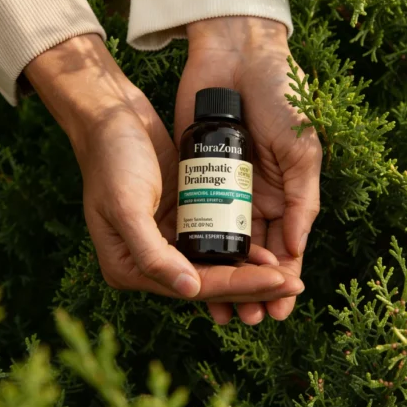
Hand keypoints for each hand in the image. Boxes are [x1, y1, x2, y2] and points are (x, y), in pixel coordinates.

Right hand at [25, 34, 305, 305]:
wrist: (111, 115)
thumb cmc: (111, 158)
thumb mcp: (125, 206)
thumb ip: (153, 254)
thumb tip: (191, 291)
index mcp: (129, 267)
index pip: (196, 286)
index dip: (239, 287)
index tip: (279, 283)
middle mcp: (148, 258)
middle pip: (209, 280)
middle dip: (252, 285)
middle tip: (295, 286)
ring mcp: (165, 237)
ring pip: (214, 263)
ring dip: (248, 270)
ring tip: (287, 274)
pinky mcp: (178, 215)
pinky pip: (213, 237)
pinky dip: (237, 244)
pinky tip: (264, 248)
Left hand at [176, 18, 321, 324]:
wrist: (237, 53)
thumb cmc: (280, 95)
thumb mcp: (302, 146)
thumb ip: (303, 197)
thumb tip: (297, 247)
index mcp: (288, 189)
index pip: (288, 245)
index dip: (284, 277)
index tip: (280, 308)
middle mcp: (258, 194)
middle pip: (256, 252)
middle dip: (254, 286)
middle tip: (250, 319)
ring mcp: (226, 186)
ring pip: (227, 242)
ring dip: (227, 275)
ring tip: (223, 310)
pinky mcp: (197, 173)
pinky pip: (198, 216)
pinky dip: (200, 246)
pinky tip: (195, 271)